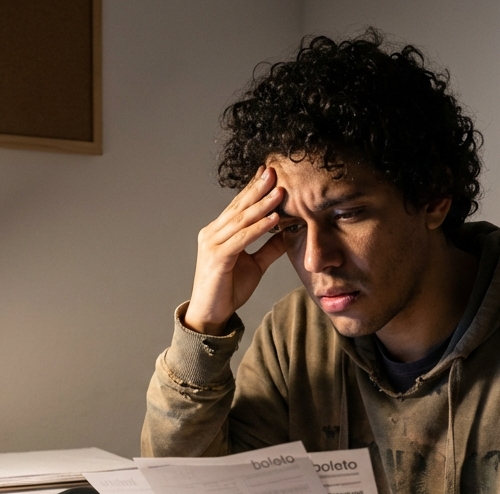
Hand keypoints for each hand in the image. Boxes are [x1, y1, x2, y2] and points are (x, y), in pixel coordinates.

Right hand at [183, 166, 288, 334]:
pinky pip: (241, 239)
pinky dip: (258, 228)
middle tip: (275, 172)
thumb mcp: (255, 265)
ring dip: (262, 205)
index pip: (238, 206)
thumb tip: (288, 233)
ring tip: (280, 192)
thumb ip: (269, 248)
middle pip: (239, 207)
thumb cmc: (228, 290)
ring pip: (241, 220)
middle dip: (258, 189)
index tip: (270, 174)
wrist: (211, 315)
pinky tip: (273, 220)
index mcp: (218, 232)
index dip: (254, 189)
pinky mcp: (217, 258)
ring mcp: (212, 244)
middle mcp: (212, 233)